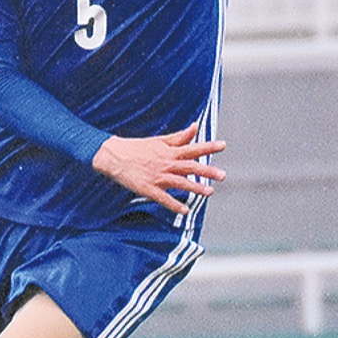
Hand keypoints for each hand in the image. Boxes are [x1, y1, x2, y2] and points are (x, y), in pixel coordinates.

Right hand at [92, 123, 226, 215]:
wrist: (114, 156)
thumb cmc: (137, 148)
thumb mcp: (159, 140)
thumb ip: (179, 137)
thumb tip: (195, 126)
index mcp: (170, 151)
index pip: (193, 148)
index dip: (208, 147)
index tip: (223, 145)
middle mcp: (166, 164)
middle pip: (190, 167)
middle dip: (207, 171)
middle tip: (223, 175)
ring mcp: (157, 177)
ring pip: (180, 182)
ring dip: (195, 187)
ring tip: (209, 191)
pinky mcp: (148, 188)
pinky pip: (163, 198)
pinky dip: (174, 205)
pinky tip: (185, 210)